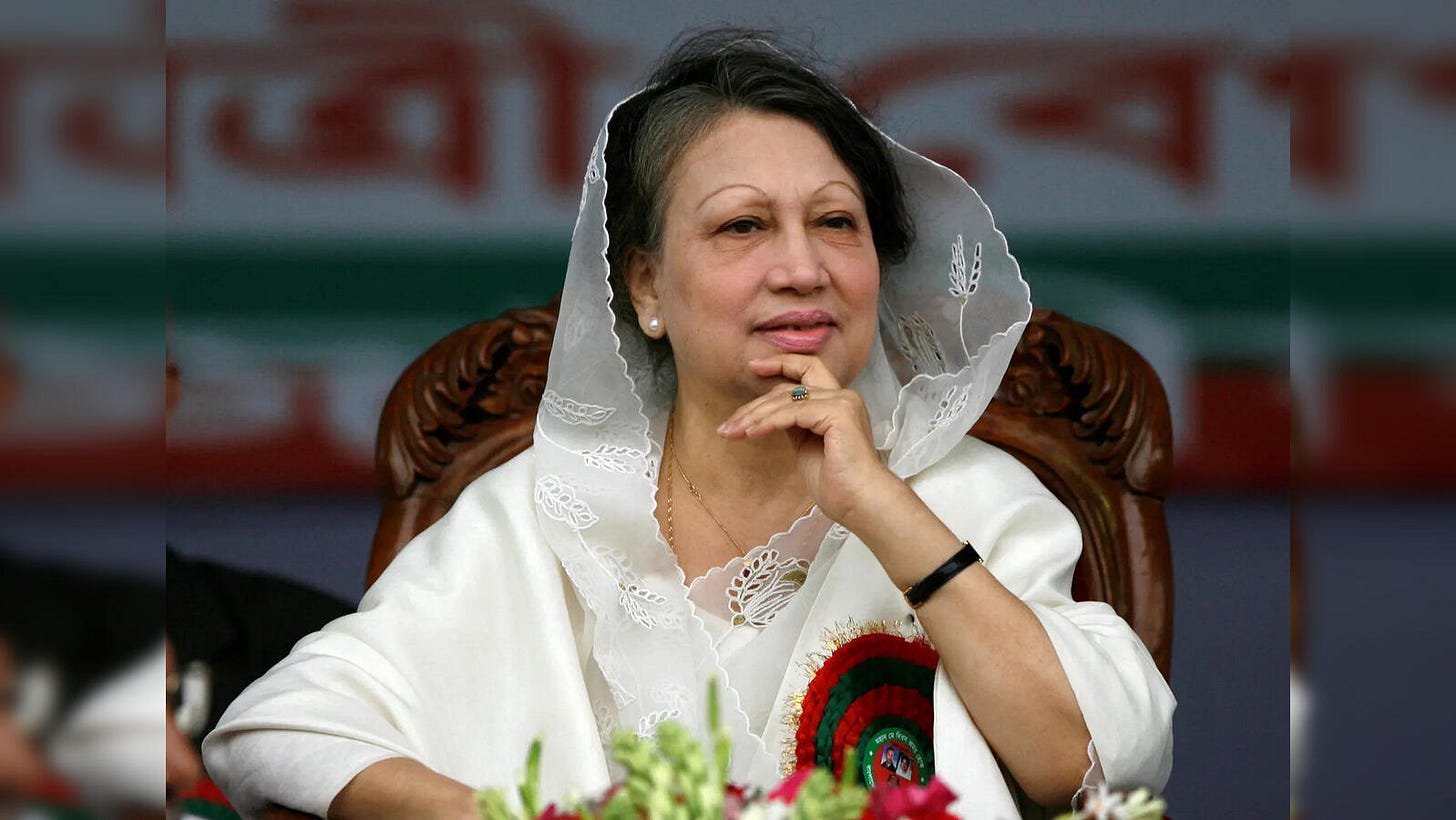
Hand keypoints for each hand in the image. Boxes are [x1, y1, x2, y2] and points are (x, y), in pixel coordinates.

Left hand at [717, 354, 898, 525]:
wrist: (861, 503)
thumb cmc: (838, 484)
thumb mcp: (807, 446)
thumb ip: (794, 424)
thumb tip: (770, 413)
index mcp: (838, 402)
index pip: (807, 370)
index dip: (780, 364)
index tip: (753, 366)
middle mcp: (843, 396)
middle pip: (789, 387)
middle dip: (754, 405)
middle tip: (728, 424)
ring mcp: (842, 402)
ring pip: (786, 399)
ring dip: (754, 417)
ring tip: (731, 432)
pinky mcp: (838, 413)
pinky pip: (793, 413)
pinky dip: (768, 422)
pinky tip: (750, 433)